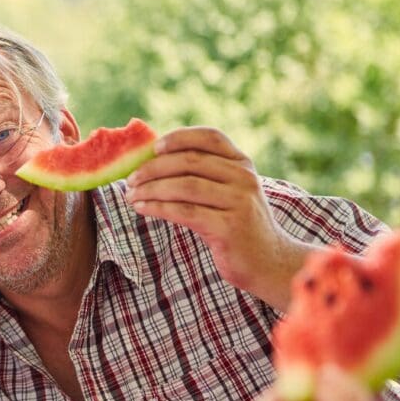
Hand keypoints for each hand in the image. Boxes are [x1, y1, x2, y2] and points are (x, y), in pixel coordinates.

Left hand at [125, 126, 307, 309]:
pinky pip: (185, 212)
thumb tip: (152, 161)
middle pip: (190, 161)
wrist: (269, 263)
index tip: (154, 147)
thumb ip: (204, 175)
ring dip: (151, 189)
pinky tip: (142, 208)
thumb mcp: (229, 193)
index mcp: (242, 164)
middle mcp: (244, 178)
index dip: (180, 138)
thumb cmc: (237, 225)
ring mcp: (239, 202)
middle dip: (153, 168)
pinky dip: (158, 208)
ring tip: (130, 195)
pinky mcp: (229, 227)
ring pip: (184, 186)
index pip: (210, 137)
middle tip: (130, 179)